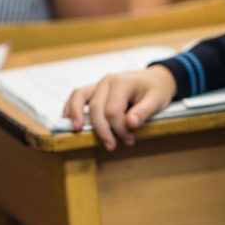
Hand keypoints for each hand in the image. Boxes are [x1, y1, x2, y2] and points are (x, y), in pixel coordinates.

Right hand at [62, 65, 176, 150]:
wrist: (157, 79)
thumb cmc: (157, 90)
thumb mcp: (157, 101)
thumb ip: (143, 112)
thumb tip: (130, 123)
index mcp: (122, 82)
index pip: (113, 111)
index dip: (119, 129)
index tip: (130, 140)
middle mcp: (107, 81)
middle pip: (96, 108)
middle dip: (102, 130)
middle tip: (112, 146)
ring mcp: (99, 84)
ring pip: (80, 97)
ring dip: (76, 114)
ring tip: (76, 130)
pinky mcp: (96, 89)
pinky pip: (78, 95)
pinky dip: (71, 106)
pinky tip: (68, 119)